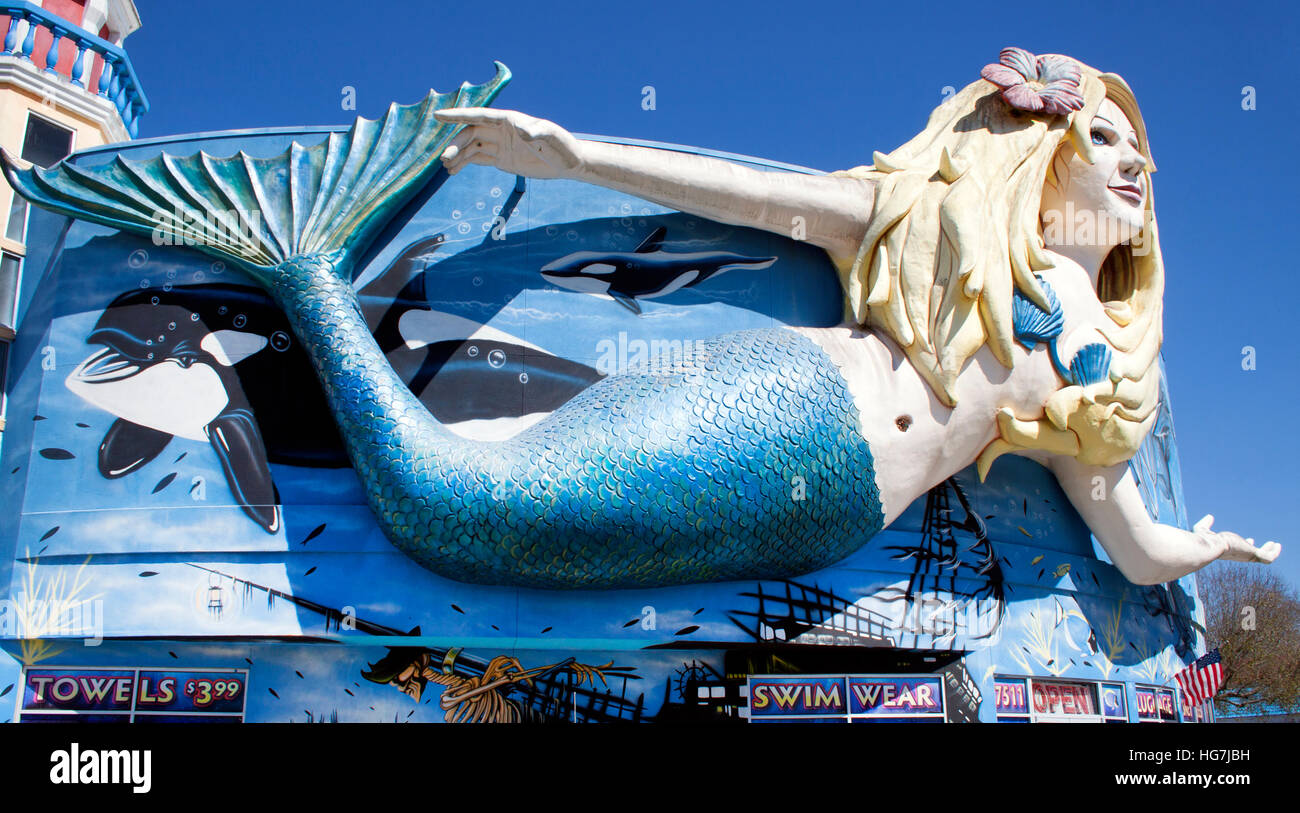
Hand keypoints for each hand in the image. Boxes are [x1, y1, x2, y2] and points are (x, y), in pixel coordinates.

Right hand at [434, 108, 583, 179]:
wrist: (568, 163)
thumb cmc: (562, 147)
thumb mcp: (551, 139)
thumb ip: (537, 133)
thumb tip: (525, 130)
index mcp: (509, 120)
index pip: (479, 116)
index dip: (457, 115)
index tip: (438, 116)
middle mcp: (501, 130)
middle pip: (471, 133)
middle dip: (456, 143)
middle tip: (444, 158)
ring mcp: (501, 145)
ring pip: (472, 147)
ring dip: (458, 155)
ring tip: (447, 168)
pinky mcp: (502, 159)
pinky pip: (479, 159)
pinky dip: (465, 163)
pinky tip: (454, 171)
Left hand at [1194, 514, 1280, 564]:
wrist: (1207, 547)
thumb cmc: (1203, 541)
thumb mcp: (1203, 529)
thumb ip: (1206, 524)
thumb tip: (1210, 517)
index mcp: (1228, 550)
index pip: (1239, 549)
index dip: (1246, 545)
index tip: (1250, 540)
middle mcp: (1238, 554)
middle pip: (1252, 554)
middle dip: (1260, 549)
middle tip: (1268, 544)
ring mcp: (1245, 555)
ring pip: (1262, 557)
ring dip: (1270, 551)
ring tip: (1275, 544)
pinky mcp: (1252, 554)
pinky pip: (1268, 557)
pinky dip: (1274, 553)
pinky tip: (1277, 545)